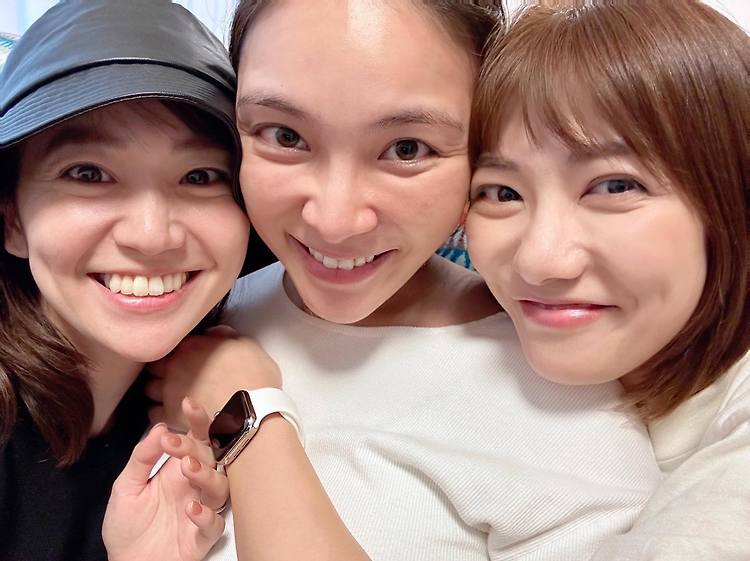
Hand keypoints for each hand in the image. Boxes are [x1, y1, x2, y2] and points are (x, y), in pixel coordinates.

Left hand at [104, 398, 227, 560]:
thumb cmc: (128, 525)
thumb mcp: (126, 486)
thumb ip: (142, 457)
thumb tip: (159, 429)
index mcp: (178, 470)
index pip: (196, 439)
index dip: (197, 421)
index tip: (187, 404)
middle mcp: (194, 486)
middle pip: (211, 459)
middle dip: (197, 448)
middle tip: (175, 444)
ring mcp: (200, 510)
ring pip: (221, 488)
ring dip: (207, 476)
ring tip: (187, 469)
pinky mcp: (201, 538)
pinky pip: (214, 524)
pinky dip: (205, 515)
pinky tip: (190, 508)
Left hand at [147, 325, 281, 428]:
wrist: (249, 413)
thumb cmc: (254, 379)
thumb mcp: (247, 346)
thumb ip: (227, 336)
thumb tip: (214, 332)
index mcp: (192, 346)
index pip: (172, 343)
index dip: (179, 351)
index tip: (187, 356)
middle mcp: (175, 366)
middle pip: (155, 365)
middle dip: (162, 369)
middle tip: (176, 375)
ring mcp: (169, 391)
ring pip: (150, 388)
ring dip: (159, 389)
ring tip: (173, 394)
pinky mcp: (170, 416)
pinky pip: (154, 413)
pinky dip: (161, 412)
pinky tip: (174, 412)